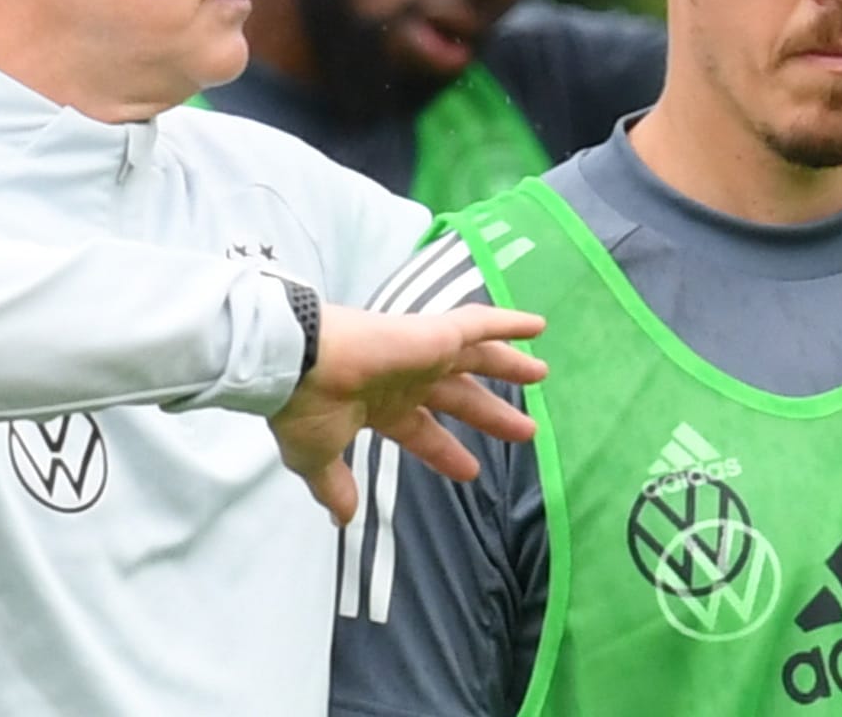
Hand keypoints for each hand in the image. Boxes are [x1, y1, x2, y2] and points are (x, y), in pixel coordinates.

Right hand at [270, 302, 545, 523]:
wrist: (298, 366)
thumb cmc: (305, 409)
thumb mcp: (316, 458)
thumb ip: (335, 486)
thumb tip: (342, 519)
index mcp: (381, 407)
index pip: (424, 432)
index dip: (447, 452)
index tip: (472, 471)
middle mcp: (406, 379)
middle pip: (461, 398)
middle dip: (492, 415)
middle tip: (526, 431)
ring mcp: (422, 355)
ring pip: (478, 358)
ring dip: (510, 365)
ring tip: (542, 373)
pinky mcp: (433, 334)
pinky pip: (480, 324)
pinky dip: (509, 323)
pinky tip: (539, 326)